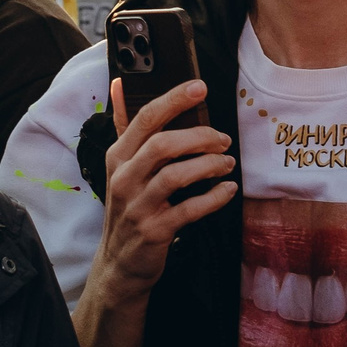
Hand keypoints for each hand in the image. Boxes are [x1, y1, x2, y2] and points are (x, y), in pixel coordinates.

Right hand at [90, 75, 235, 305]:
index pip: (144, 118)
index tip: (200, 87)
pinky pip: (189, 210)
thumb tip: (119, 83)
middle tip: (223, 139)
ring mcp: (137, 206)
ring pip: (175, 176)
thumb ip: (123, 125)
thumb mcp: (120, 166)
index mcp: (118, 156)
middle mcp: (124, 178)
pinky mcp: (154, 231)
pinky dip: (213, 198)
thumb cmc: (127, 206)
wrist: (119, 263)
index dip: (174, 99)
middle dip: (199, 136)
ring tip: (227, 163)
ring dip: (209, 165)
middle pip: (162, 144)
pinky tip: (227, 190)